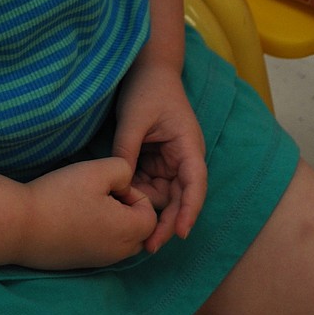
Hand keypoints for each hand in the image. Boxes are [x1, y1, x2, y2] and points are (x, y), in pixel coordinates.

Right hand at [17, 157, 157, 269]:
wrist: (21, 226)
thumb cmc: (61, 195)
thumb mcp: (97, 170)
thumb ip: (124, 169)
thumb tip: (127, 183)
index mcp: (128, 232)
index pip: (151, 215)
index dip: (134, 193)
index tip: (108, 185)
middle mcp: (118, 253)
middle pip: (139, 230)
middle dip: (126, 209)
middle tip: (100, 193)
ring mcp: (100, 261)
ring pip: (121, 240)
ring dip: (112, 220)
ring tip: (86, 203)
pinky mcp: (82, 264)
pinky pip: (103, 247)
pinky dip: (97, 231)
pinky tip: (74, 217)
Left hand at [112, 60, 206, 252]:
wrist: (147, 69)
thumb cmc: (147, 89)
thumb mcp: (133, 119)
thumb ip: (127, 150)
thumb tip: (118, 183)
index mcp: (188, 146)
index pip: (195, 184)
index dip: (189, 210)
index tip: (179, 233)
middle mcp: (184, 157)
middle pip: (180, 197)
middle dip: (167, 221)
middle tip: (148, 246)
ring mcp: (171, 160)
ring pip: (164, 194)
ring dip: (149, 208)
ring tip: (130, 224)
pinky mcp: (157, 160)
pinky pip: (151, 183)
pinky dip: (139, 193)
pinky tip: (125, 202)